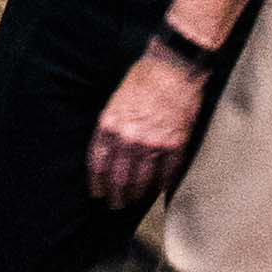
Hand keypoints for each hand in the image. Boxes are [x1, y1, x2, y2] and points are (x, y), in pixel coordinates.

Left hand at [84, 37, 211, 207]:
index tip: (97, 193)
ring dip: (137, 194)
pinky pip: (167, 172)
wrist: (173, 67)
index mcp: (110, 125)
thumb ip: (111, 124)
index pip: (98, 163)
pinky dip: (162, 184)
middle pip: (118, 177)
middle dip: (116, 195)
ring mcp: (153, 144)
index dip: (97, 182)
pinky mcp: (175, 145)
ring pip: (142, 180)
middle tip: (115, 205)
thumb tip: (110, 146)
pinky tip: (158, 189)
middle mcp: (129, 139)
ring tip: (134, 200)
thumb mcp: (115, 98)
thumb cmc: (143, 76)